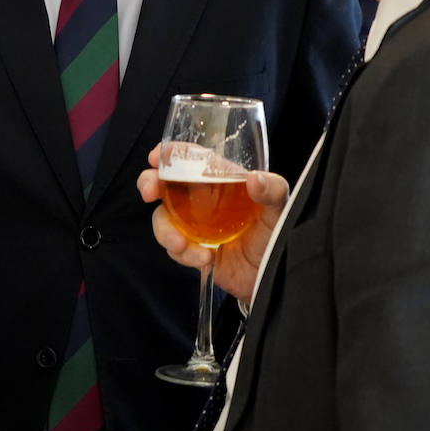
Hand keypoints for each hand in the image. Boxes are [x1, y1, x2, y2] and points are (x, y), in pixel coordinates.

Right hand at [137, 145, 288, 301]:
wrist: (272, 276)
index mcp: (220, 181)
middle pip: (164, 183)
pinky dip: (184, 254)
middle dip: (149, 183)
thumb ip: (273, 190)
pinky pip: (174, 248)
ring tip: (181, 244)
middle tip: (150, 192)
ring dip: (165, 231)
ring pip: (162, 219)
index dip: (170, 154)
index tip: (156, 157)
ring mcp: (193, 225)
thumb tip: (255, 178)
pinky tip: (204, 258)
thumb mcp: (280, 209)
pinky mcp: (191, 250)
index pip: (190, 159)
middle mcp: (201, 200)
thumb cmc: (276, 236)